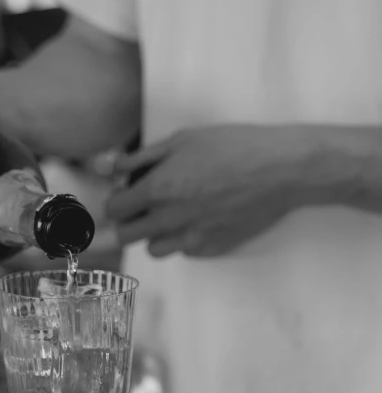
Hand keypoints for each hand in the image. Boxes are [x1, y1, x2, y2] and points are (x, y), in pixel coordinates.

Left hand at [106, 126, 307, 256]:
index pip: (114, 210)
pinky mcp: (211, 248)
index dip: (118, 200)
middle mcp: (169, 219)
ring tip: (173, 214)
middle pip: (126, 236)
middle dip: (129, 221)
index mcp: (158, 189)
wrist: (281, 170)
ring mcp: (190, 238)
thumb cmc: (234, 147)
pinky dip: (184, 239)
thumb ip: (142, 157)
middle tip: (144, 207)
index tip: (127, 194)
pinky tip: (200, 218)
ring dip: (156, 234)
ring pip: (153, 250)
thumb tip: (110, 167)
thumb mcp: (183, 140)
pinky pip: (184, 252)